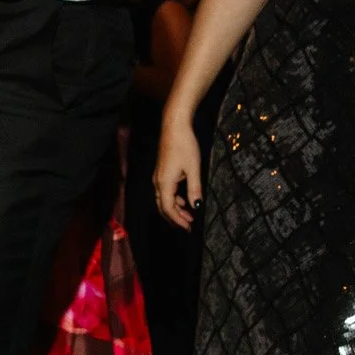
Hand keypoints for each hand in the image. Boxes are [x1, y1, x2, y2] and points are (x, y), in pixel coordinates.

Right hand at [152, 113, 204, 230]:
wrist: (174, 127)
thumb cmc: (184, 145)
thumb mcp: (193, 168)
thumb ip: (194, 189)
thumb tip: (197, 206)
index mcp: (164, 183)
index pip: (168, 208)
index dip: (178, 220)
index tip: (189, 228)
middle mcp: (157, 182)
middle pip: (162, 207)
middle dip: (175, 218)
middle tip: (189, 226)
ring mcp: (158, 177)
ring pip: (163, 200)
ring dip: (175, 209)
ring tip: (189, 215)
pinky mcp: (162, 172)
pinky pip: (165, 191)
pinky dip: (174, 199)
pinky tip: (184, 200)